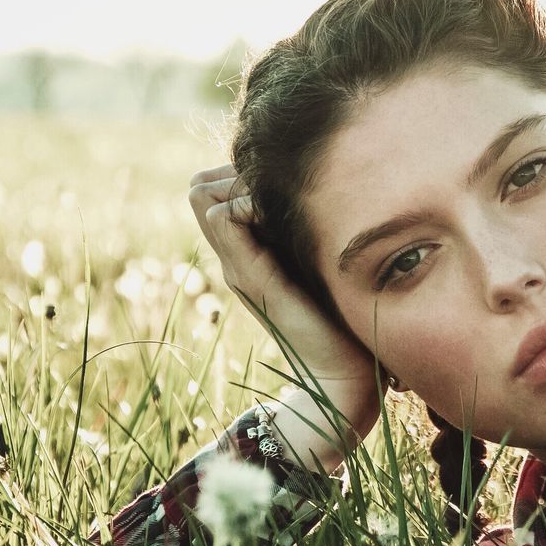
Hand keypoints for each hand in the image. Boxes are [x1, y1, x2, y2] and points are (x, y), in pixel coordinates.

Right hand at [188, 164, 382, 449]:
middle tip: (279, 188)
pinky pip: (224, 217)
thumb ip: (307, 234)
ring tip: (279, 199)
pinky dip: (248, 200)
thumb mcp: (321, 260)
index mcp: (249, 255)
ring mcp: (238, 268)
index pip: (212, 189)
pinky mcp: (251, 276)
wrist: (343, 374)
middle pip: (201, 188)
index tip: (283, 183)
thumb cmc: (345, 317)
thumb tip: (318, 189)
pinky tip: (283, 213)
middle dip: (235, 172)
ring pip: (204, 196)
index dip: (239, 173)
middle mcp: (235, 260)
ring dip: (240, 183)